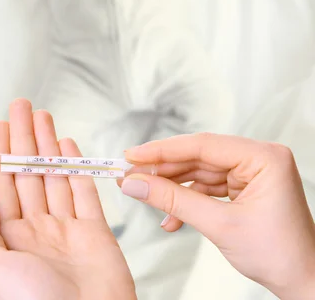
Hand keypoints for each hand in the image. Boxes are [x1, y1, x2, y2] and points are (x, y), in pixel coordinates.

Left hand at [0, 99, 135, 299]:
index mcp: (10, 239)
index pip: (3, 185)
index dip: (0, 153)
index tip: (0, 125)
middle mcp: (37, 229)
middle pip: (28, 173)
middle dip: (24, 138)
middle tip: (22, 107)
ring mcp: (67, 228)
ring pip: (55, 175)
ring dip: (48, 144)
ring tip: (43, 116)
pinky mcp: (96, 230)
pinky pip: (85, 190)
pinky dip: (77, 166)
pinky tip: (68, 145)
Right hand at [121, 133, 314, 299]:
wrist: (303, 282)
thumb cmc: (279, 255)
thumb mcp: (220, 225)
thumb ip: (175, 201)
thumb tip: (136, 184)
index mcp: (263, 156)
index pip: (203, 144)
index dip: (163, 149)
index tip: (132, 154)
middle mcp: (258, 157)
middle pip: (199, 156)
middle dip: (164, 169)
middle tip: (129, 174)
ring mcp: (252, 172)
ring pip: (200, 172)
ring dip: (173, 187)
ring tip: (143, 194)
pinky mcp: (245, 187)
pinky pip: (209, 187)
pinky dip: (188, 201)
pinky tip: (169, 218)